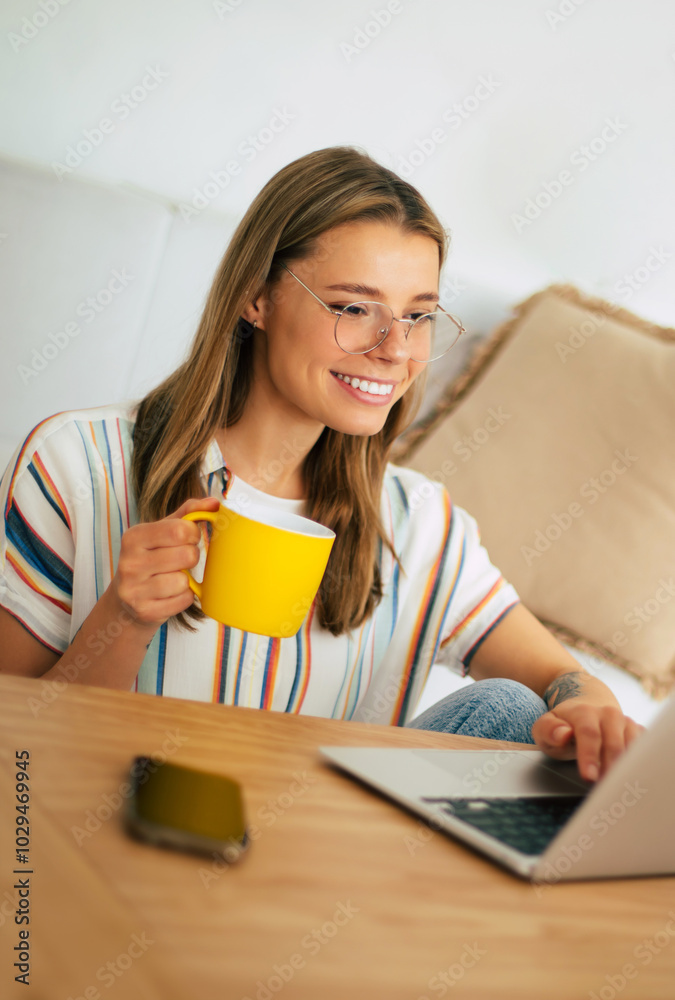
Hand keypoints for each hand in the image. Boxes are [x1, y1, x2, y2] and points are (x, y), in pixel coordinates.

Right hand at [111, 496, 219, 631]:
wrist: (126, 599)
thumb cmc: (152, 558)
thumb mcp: (163, 531)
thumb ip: (189, 513)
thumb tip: (214, 503)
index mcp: (133, 537)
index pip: (180, 530)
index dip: (193, 534)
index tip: (187, 538)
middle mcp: (130, 563)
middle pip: (186, 555)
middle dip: (192, 557)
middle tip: (181, 560)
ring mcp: (134, 589)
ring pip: (184, 581)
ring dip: (186, 580)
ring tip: (172, 578)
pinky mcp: (145, 611)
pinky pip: (183, 600)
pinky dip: (184, 597)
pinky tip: (170, 594)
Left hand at [531, 700, 644, 782]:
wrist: (587, 709)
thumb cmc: (564, 724)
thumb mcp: (545, 727)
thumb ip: (548, 730)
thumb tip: (563, 734)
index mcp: (584, 711)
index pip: (589, 733)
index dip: (590, 756)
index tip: (588, 777)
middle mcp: (609, 714)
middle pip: (614, 743)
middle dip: (609, 768)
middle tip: (603, 790)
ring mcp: (626, 723)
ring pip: (632, 747)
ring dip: (625, 769)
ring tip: (616, 787)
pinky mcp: (638, 732)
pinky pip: (645, 750)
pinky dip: (639, 766)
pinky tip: (630, 779)